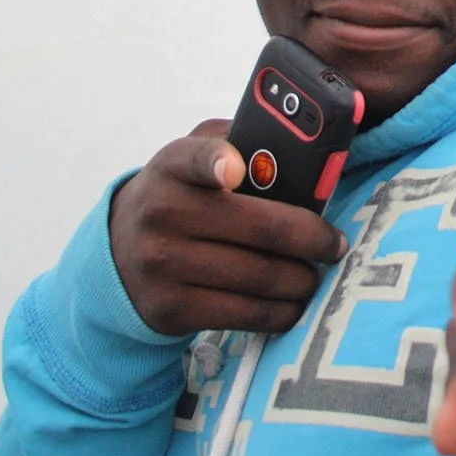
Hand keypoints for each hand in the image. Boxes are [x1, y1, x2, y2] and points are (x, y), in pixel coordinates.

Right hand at [107, 119, 345, 335]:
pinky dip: (281, 312)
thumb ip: (238, 141)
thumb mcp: (194, 156)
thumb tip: (303, 146)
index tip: (235, 169)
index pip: (195, 157)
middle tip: (335, 246)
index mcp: (174, 166)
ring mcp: (164, 264)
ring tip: (316, 275)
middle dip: (313, 240)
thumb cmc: (181, 195)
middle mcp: (163, 213)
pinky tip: (293, 303)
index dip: (216, 161)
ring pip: (260, 277)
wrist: (120, 251)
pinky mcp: (171, 309)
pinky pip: (245, 315)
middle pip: (262, 229)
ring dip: (303, 280)